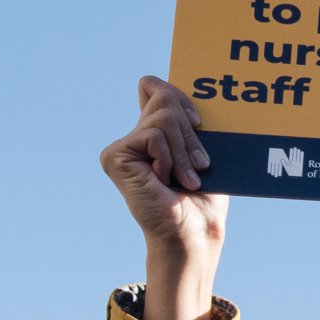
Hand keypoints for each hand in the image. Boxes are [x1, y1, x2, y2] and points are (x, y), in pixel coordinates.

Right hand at [98, 76, 226, 319]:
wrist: (194, 232)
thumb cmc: (205, 199)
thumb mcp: (203, 150)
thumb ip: (189, 121)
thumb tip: (184, 91)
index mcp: (155, 133)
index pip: (153, 87)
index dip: (177, 94)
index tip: (199, 122)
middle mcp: (135, 136)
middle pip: (163, 97)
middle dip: (191, 130)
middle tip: (202, 164)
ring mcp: (123, 146)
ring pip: (163, 116)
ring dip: (185, 150)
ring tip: (188, 178)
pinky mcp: (115, 156)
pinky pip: (153, 134)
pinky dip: (170, 157)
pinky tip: (166, 180)